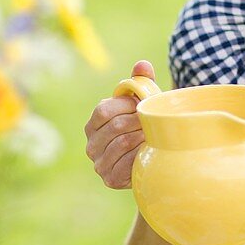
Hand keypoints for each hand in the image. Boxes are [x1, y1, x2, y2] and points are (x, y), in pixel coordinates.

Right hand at [84, 60, 154, 188]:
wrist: (148, 161)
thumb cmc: (143, 127)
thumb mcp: (141, 104)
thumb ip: (140, 83)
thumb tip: (143, 65)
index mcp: (93, 123)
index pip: (104, 110)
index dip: (127, 106)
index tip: (144, 105)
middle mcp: (91, 144)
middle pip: (115, 126)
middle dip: (138, 121)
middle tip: (154, 121)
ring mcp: (98, 163)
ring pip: (122, 143)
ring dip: (141, 137)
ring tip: (153, 134)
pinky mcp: (110, 179)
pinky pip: (126, 164)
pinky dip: (139, 155)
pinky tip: (148, 151)